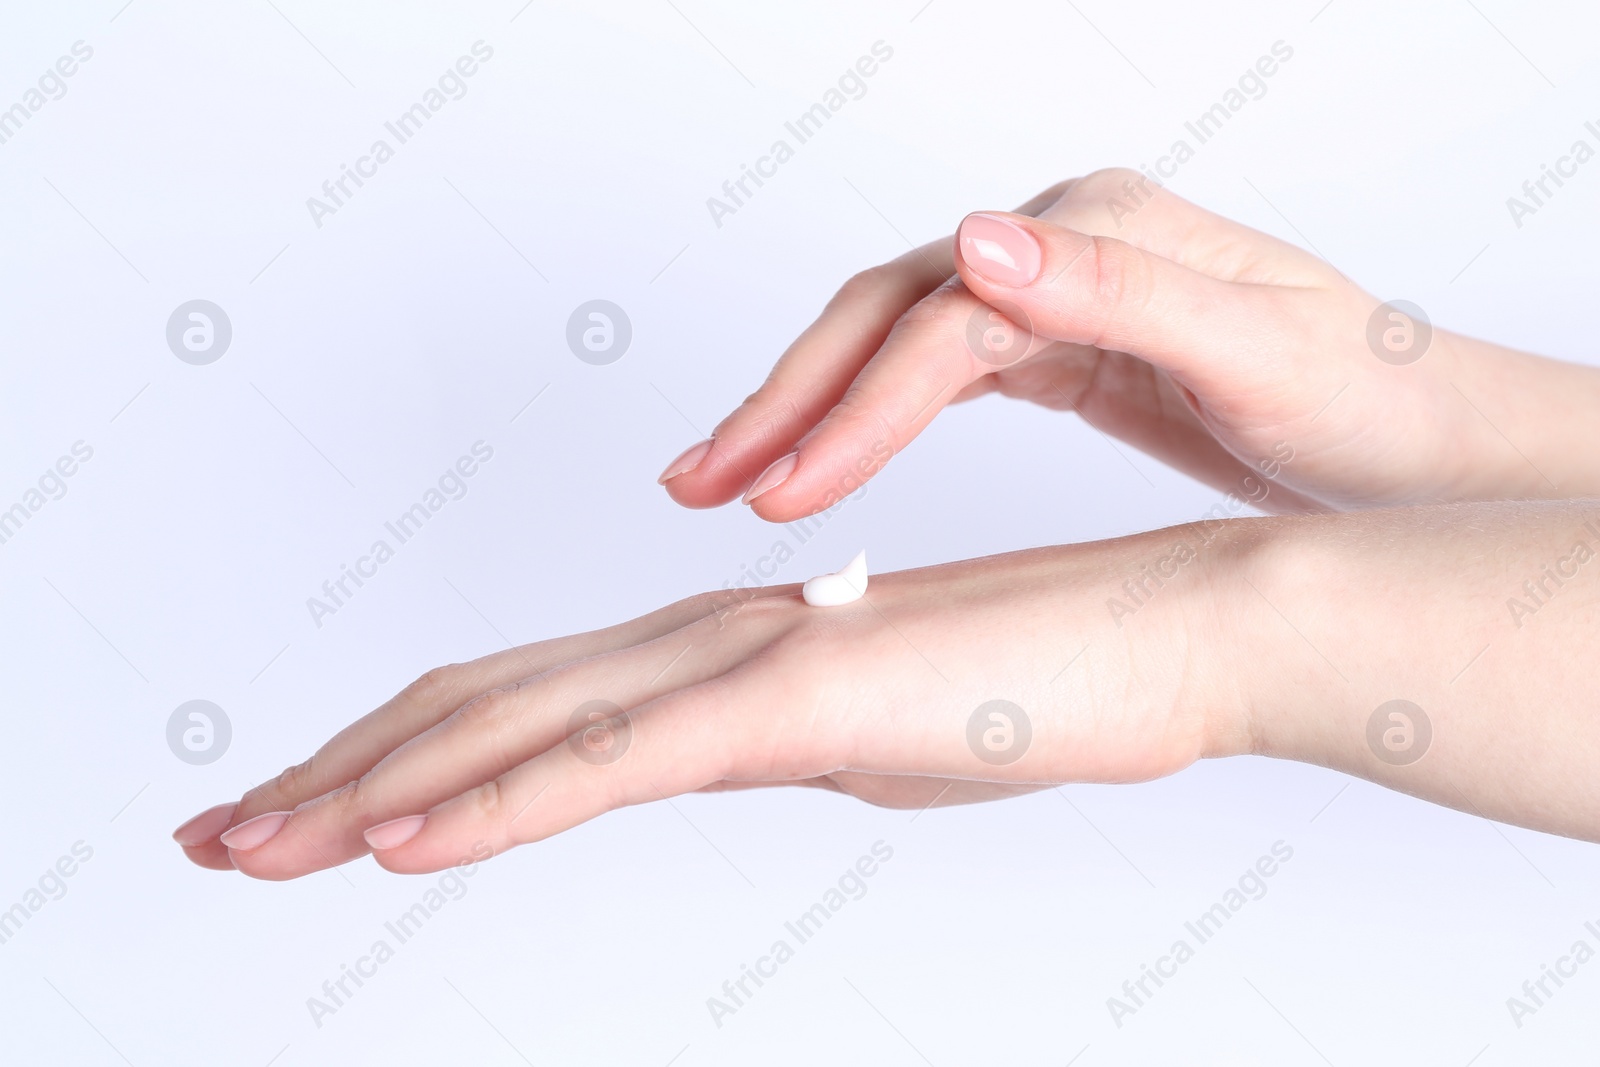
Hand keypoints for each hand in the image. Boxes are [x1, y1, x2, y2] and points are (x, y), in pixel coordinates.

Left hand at [172, 530, 1238, 877]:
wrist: (1174, 624)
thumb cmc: (1046, 677)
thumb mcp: (879, 727)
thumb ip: (782, 734)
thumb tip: (731, 745)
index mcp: (721, 649)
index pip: (522, 702)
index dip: (398, 755)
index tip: (308, 808)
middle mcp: (706, 637)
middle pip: (477, 702)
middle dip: (330, 773)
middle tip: (220, 835)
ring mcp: (745, 661)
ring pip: (511, 725)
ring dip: (365, 792)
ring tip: (247, 848)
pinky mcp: (795, 698)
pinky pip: (613, 763)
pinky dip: (490, 803)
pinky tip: (397, 844)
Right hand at [657, 169, 1599, 518]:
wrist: (1423, 444)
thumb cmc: (1365, 402)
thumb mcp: (1258, 347)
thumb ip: (1115, 291)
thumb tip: (971, 239)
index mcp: (1100, 232)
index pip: (939, 321)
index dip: (855, 407)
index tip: (785, 493)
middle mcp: (1062, 248)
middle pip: (883, 315)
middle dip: (786, 401)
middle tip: (699, 481)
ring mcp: (1052, 292)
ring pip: (887, 343)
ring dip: (800, 411)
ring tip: (721, 478)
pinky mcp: (1052, 344)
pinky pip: (925, 375)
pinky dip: (860, 418)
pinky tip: (817, 459)